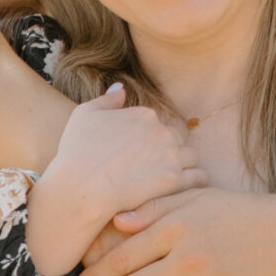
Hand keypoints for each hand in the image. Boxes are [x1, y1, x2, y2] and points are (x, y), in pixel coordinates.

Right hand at [50, 86, 201, 226]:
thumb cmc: (76, 152)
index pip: (157, 123)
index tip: (139, 153)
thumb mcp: (84, 115)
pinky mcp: (174, 180)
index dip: (149, 138)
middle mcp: (161, 131)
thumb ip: (107, 99)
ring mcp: (170, 155)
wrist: (80, 188)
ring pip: (190, 157)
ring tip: (172, 178)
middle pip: (175, 139)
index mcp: (144, 115)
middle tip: (154, 168)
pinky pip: (198, 177)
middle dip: (168, 150)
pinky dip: (195, 181)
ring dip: (184, 165)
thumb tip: (121, 88)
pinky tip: (185, 188)